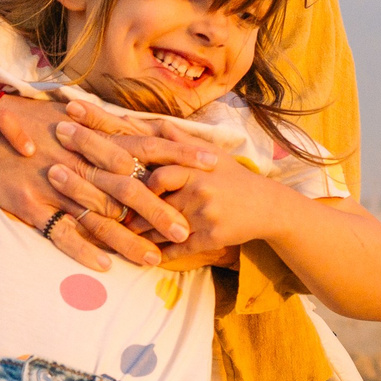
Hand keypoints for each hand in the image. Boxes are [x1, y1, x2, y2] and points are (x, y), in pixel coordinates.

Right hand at [0, 101, 207, 268]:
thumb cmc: (28, 123)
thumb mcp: (69, 119)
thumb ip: (105, 130)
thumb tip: (143, 133)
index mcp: (92, 139)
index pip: (145, 145)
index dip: (179, 155)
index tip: (213, 163)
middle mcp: (78, 162)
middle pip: (127, 187)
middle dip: (160, 209)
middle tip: (188, 229)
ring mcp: (53, 186)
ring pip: (98, 216)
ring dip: (128, 240)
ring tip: (155, 259)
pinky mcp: (29, 206)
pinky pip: (59, 232)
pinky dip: (83, 249)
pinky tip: (104, 266)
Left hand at [129, 157, 302, 256]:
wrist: (267, 206)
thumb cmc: (234, 177)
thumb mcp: (211, 153)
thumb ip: (182, 140)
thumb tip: (155, 123)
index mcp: (196, 170)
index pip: (159, 177)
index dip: (139, 185)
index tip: (123, 190)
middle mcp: (200, 193)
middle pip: (157, 205)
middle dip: (133, 214)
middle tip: (114, 217)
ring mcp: (205, 217)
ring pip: (164, 229)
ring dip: (141, 236)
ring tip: (124, 237)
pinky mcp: (211, 239)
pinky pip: (179, 249)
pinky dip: (161, 255)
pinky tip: (147, 257)